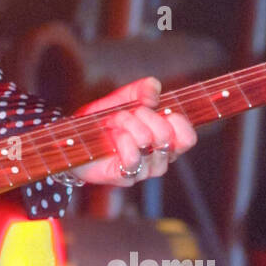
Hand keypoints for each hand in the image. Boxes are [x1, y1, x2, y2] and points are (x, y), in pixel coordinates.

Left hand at [67, 77, 196, 187]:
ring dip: (127, 124)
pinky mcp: (125, 177)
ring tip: (114, 122)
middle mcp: (159, 159)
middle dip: (144, 115)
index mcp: (166, 142)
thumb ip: (142, 90)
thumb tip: (154, 87)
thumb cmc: (105, 121)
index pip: (188, 138)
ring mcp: (143, 171)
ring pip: (146, 141)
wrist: (76, 139)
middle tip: (128, 113)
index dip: (176, 120)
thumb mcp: (125, 99)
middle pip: (166, 135)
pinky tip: (112, 136)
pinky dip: (120, 140)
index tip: (158, 110)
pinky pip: (132, 157)